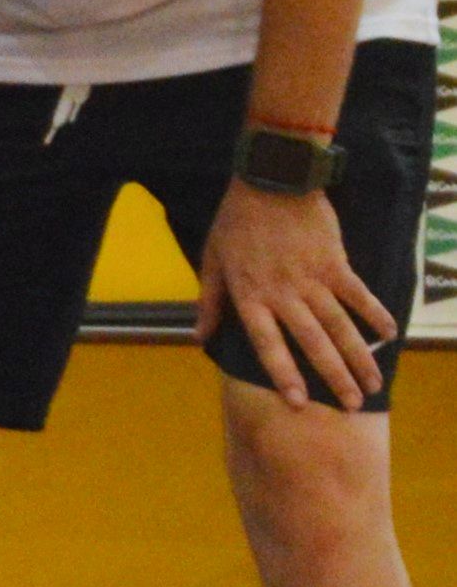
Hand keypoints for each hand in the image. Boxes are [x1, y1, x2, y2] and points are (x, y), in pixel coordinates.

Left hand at [202, 174, 394, 412]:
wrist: (271, 180)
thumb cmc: (235, 220)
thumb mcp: (212, 259)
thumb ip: (209, 302)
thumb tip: (197, 338)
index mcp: (250, 296)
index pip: (267, 344)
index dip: (283, 374)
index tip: (300, 402)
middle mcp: (283, 294)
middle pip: (312, 343)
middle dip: (334, 377)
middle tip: (353, 406)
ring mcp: (312, 279)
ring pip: (340, 326)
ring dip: (359, 357)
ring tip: (373, 384)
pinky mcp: (336, 263)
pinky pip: (359, 295)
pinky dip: (375, 314)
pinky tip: (389, 335)